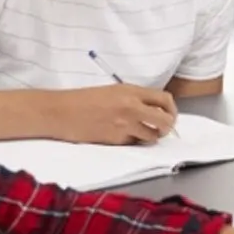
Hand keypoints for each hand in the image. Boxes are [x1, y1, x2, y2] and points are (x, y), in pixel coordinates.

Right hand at [58, 84, 177, 144]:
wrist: (61, 112)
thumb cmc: (83, 99)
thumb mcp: (113, 90)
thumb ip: (134, 98)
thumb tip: (153, 109)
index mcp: (131, 91)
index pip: (165, 99)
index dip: (171, 109)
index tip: (169, 115)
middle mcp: (132, 107)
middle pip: (165, 120)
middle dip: (167, 126)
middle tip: (162, 129)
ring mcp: (125, 125)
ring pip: (153, 136)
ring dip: (151, 136)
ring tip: (142, 133)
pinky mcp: (116, 140)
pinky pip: (135, 143)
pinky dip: (134, 141)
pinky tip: (123, 136)